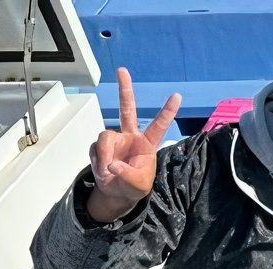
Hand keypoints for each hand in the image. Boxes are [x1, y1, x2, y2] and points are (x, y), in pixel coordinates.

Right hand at [86, 67, 180, 222]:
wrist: (116, 193)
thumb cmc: (134, 187)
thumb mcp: (138, 186)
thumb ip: (127, 175)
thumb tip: (112, 164)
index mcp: (146, 144)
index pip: (158, 126)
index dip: (167, 111)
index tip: (177, 95)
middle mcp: (130, 137)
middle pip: (127, 109)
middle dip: (125, 90)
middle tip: (122, 70)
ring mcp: (114, 140)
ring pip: (105, 137)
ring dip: (105, 155)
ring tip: (108, 171)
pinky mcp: (100, 147)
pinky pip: (95, 150)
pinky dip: (97, 163)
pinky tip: (103, 171)